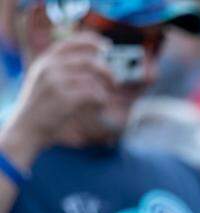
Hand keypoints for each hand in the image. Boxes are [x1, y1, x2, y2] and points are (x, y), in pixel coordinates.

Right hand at [1, 33, 113, 163]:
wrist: (27, 127)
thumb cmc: (41, 106)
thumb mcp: (45, 80)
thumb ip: (62, 68)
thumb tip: (93, 60)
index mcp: (45, 61)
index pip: (70, 42)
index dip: (91, 41)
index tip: (107, 46)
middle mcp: (49, 67)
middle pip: (88, 61)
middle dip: (107, 71)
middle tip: (115, 81)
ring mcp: (55, 82)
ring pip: (93, 79)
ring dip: (104, 90)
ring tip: (104, 98)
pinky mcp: (64, 98)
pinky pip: (93, 94)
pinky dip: (102, 100)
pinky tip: (100, 106)